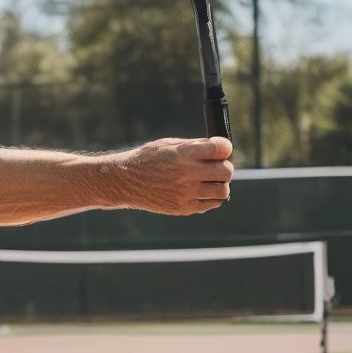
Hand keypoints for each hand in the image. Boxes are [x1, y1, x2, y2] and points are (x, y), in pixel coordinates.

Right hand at [117, 136, 232, 215]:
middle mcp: (187, 173)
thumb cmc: (148, 159)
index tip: (221, 149)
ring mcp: (186, 193)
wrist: (126, 181)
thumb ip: (194, 146)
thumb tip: (220, 148)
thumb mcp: (168, 144)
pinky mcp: (183, 208)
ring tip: (210, 181)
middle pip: (226, 171)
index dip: (224, 147)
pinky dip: (211, 198)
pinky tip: (201, 191)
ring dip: (220, 184)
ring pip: (222, 190)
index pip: (221, 149)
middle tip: (216, 167)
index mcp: (183, 153)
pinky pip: (211, 204)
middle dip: (224, 167)